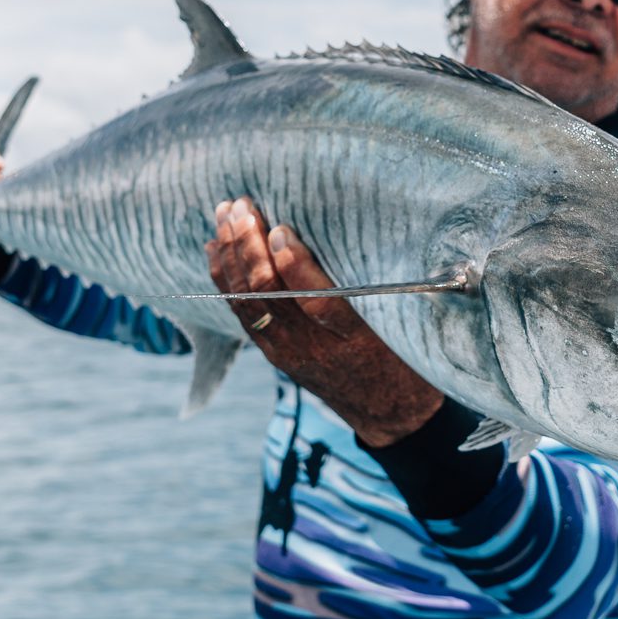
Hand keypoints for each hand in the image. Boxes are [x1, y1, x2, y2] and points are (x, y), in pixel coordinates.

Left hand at [206, 197, 443, 448]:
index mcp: (354, 339)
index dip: (293, 264)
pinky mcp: (274, 353)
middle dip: (250, 246)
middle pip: (270, 295)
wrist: (387, 412)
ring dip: (232, 255)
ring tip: (224, 215)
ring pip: (248, 300)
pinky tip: (215, 248)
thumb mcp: (402, 325)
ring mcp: (288, 352)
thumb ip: (380, 289)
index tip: (282, 229)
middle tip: (242, 206)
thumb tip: (362, 235)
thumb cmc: (402, 356)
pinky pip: (241, 312)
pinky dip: (224, 277)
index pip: (316, 301)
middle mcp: (314, 347)